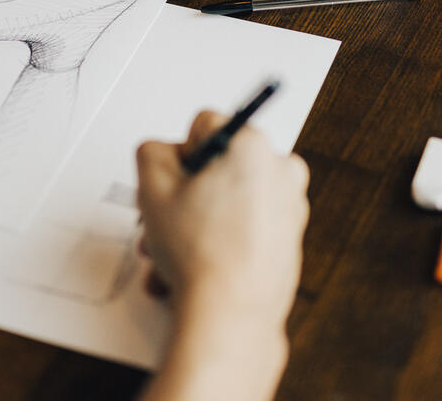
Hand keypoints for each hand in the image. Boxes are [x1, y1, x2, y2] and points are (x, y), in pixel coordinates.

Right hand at [136, 110, 308, 322]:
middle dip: (185, 192)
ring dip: (193, 221)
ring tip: (171, 250)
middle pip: (217, 164)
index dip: (179, 155)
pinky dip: (216, 238)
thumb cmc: (201, 253)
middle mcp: (280, 169)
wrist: (230, 315)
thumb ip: (152, 151)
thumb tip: (163, 153)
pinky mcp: (288, 237)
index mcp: (253, 145)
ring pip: (226, 198)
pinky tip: (192, 264)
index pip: (203, 125)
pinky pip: (243, 224)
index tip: (175, 182)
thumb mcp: (152, 185)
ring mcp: (289, 206)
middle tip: (168, 216)